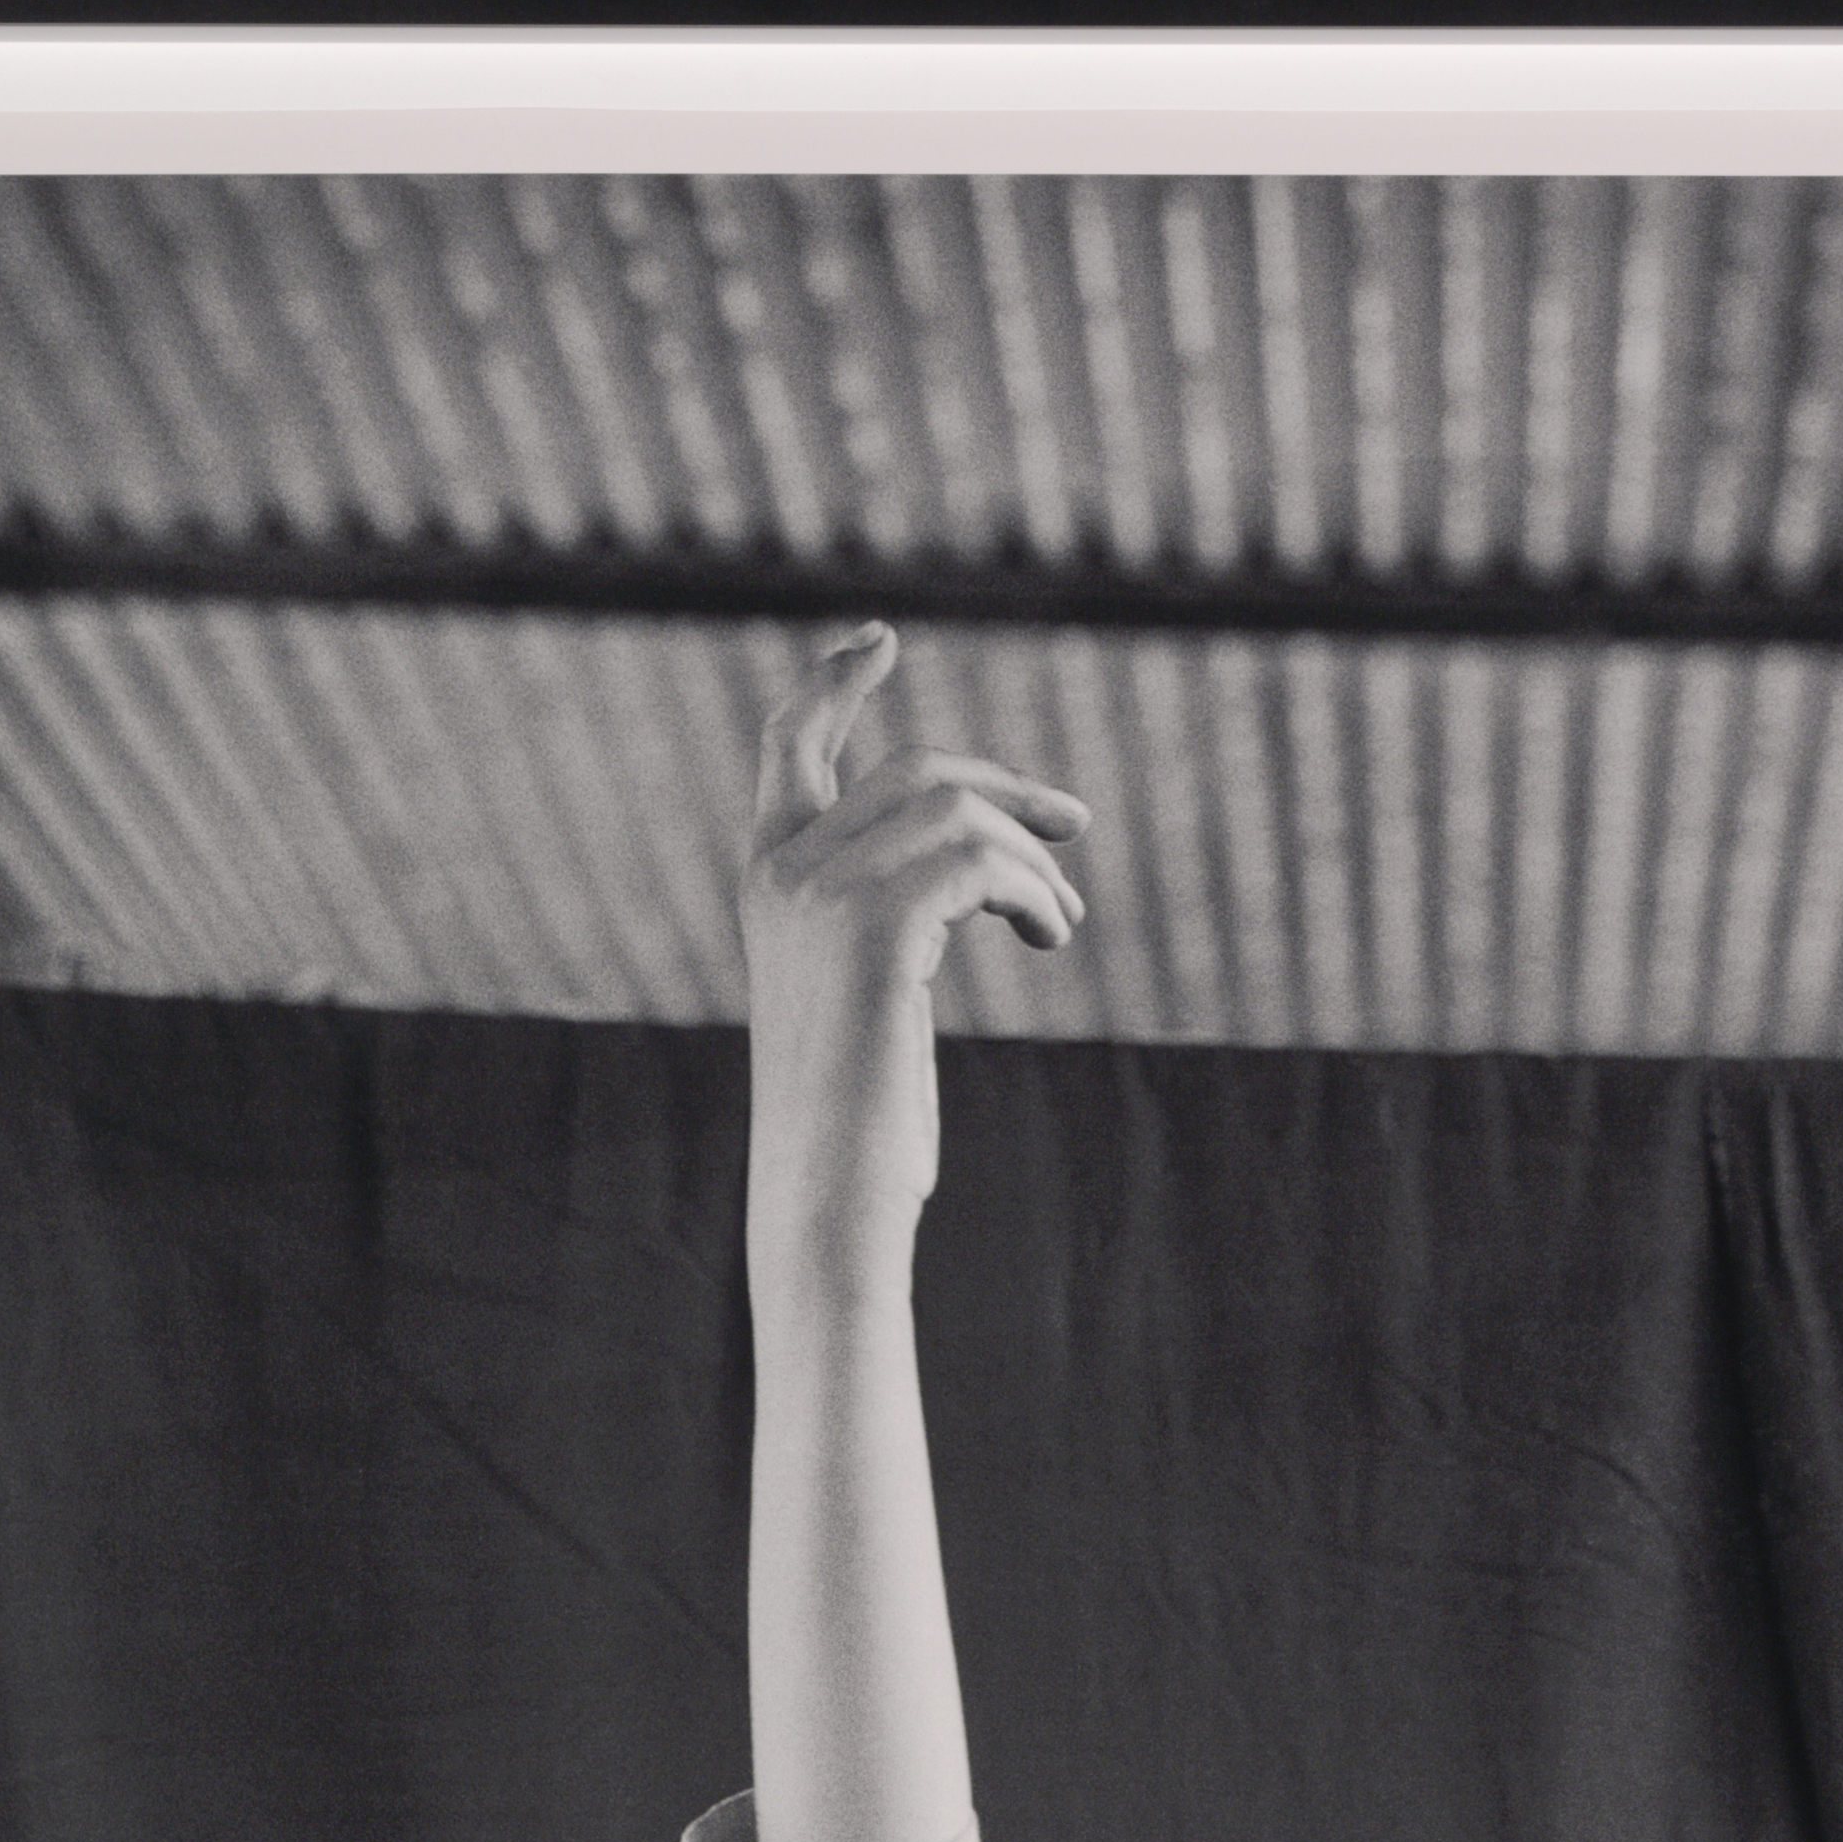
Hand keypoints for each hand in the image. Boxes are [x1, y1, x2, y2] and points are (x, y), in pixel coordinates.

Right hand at [740, 627, 1087, 1302]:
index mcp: (768, 881)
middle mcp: (782, 872)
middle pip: (915, 773)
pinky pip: (977, 861)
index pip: (791, 746)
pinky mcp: (873, 927)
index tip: (880, 640)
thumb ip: (890, 924)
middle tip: (1074, 824)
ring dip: (1030, 861)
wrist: (831, 1201)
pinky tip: (1050, 936)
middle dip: (1006, 789)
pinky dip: (1029, 890)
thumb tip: (972, 877)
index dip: (835, 682)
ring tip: (1061, 926)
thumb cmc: (859, 1132)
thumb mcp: (868, 1004)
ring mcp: (820, 893)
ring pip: (957, 811)